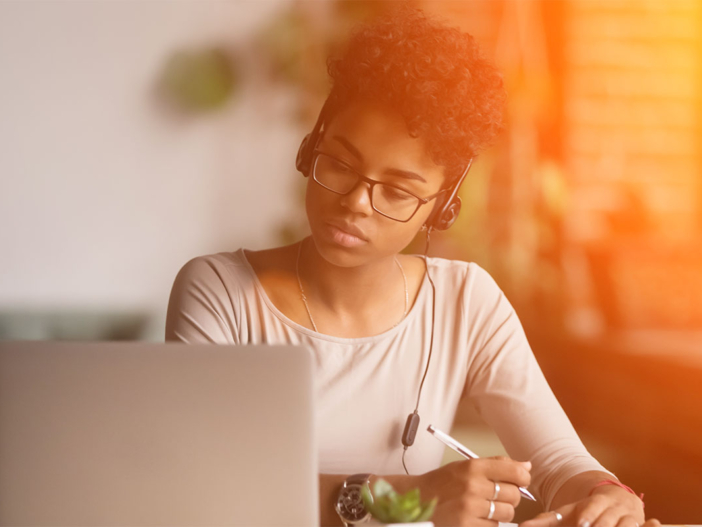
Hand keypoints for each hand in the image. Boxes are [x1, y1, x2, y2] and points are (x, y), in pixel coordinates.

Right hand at [416, 455, 531, 525]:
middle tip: (497, 496)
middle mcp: (472, 486)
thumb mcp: (465, 466)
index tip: (520, 480)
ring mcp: (470, 508)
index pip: (514, 471)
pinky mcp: (467, 526)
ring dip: (501, 513)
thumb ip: (496, 464)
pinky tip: (475, 517)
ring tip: (485, 508)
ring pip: (507, 513)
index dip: (522, 477)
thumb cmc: (441, 483)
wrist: (416, 501)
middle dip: (510, 497)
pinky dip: (488, 524)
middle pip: (514, 495)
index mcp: (472, 467)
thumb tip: (527, 466)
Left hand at [520, 484, 650, 526]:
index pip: (592, 507)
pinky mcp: (639, 525)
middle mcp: (613, 508)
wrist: (620, 499)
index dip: (588, 515)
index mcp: (596, 502)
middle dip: (601, 525)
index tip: (581, 523)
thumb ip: (547, 520)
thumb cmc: (589, 510)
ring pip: (626, 525)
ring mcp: (629, 518)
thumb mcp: (569, 512)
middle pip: (608, 519)